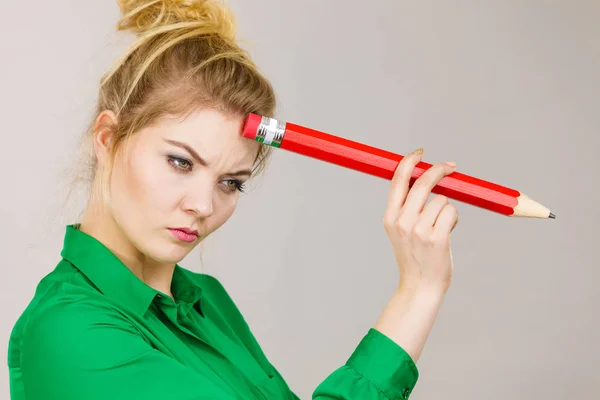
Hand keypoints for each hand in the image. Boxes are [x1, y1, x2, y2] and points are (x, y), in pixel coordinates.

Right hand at [383, 149, 458, 291]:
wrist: (419, 287)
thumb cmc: (415, 256)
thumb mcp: (401, 231)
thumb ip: (408, 207)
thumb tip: (429, 177)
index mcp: (390, 217)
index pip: (398, 180)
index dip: (409, 162)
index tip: (420, 153)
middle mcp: (402, 221)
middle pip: (423, 182)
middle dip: (439, 170)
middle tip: (452, 167)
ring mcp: (419, 230)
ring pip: (442, 200)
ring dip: (447, 209)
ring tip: (441, 227)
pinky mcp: (437, 237)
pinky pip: (452, 212)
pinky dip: (453, 219)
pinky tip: (447, 234)